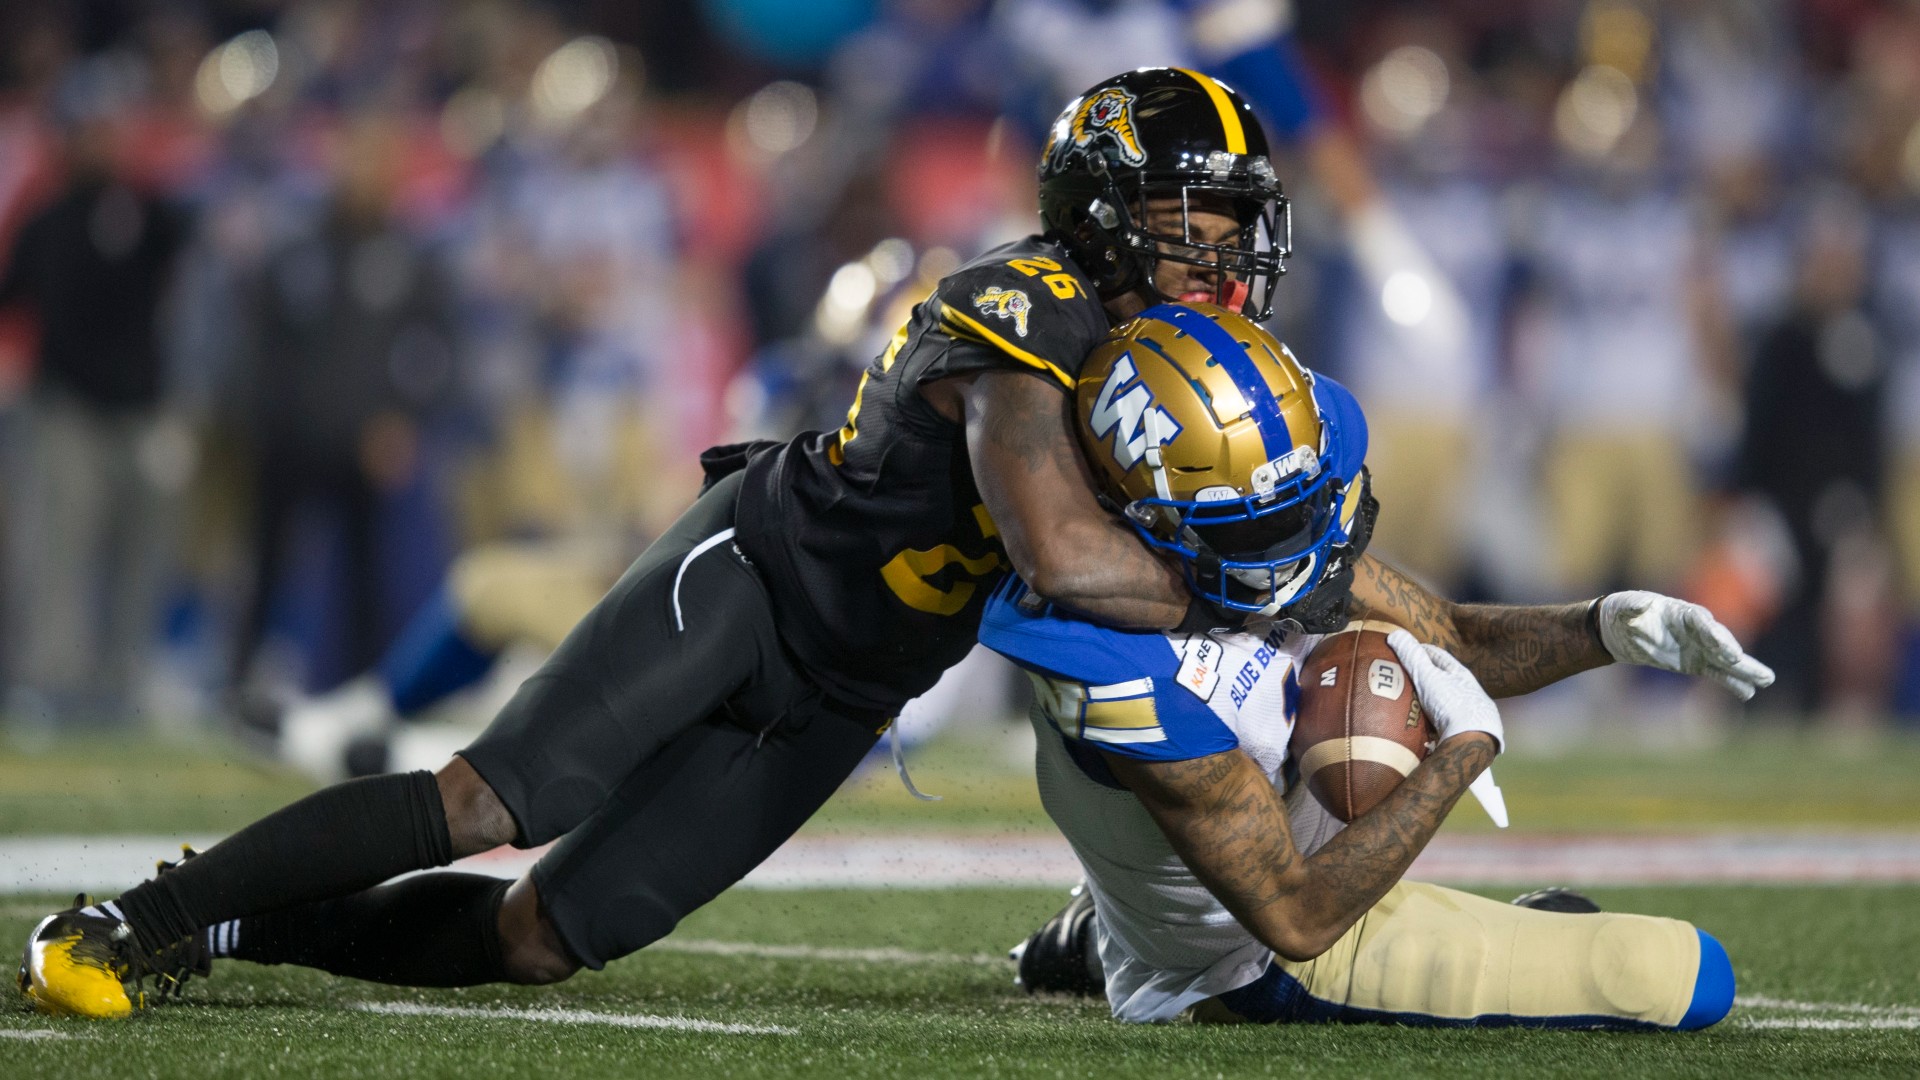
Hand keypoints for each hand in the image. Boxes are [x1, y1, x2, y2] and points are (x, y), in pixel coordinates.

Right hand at [1388, 630, 1508, 827]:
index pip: (1439, 656)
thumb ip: (1411, 656)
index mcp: (1461, 675)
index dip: (1421, 649)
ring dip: (1430, 701)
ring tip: (1410, 703)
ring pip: (1446, 702)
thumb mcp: (1427, 677)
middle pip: (1444, 679)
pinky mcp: (1468, 734)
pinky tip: (1423, 727)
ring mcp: (1470, 714)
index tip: (1405, 648)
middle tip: (1403, 675)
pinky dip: (1433, 722)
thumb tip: (1394, 633)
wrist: (1472, 742)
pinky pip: (1446, 723)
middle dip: (1425, 676)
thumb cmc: (1451, 705)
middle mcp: (1469, 693)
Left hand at [1596, 591, 1774, 699]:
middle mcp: (1697, 629)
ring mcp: (1699, 646)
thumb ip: (1633, 609)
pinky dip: (1732, 682)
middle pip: (1721, 641)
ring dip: (1745, 670)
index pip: (1703, 623)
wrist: (1621, 629)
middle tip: (1753, 668)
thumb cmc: (1624, 612)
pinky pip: (1717, 672)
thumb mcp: (1624, 608)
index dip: (1715, 636)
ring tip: (1766, 680)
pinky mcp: (1695, 662)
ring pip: (1726, 659)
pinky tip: (1748, 692)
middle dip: (1735, 654)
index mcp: (1681, 613)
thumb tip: (1640, 607)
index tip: (1728, 651)